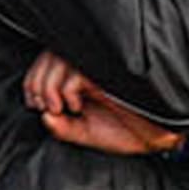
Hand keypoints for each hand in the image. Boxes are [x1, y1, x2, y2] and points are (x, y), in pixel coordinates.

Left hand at [24, 51, 184, 154]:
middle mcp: (91, 62)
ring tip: (63, 108)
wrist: (155, 133)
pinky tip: (78, 104)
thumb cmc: (126, 128)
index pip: (47, 58)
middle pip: (49, 55)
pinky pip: (75, 75)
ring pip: (58, 62)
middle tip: (48, 107)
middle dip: (38, 85)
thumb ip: (61, 127)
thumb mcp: (85, 131)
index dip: (33, 79)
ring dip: (50, 89)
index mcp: (84, 71)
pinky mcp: (109, 71)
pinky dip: (66, 92)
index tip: (36, 103)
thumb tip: (44, 117)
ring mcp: (100, 64)